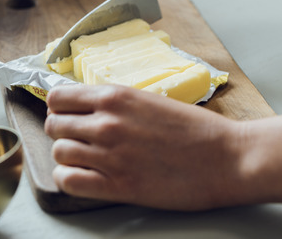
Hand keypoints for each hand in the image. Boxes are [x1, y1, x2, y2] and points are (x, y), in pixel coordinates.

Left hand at [44, 84, 246, 209]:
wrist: (227, 158)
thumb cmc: (198, 130)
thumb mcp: (152, 101)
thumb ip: (118, 104)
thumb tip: (91, 109)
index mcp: (116, 97)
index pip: (59, 97)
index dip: (61, 108)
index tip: (69, 115)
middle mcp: (107, 122)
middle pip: (54, 125)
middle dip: (63, 132)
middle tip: (78, 139)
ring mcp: (110, 155)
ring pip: (59, 152)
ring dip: (68, 156)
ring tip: (86, 160)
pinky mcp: (118, 185)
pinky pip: (68, 181)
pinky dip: (69, 179)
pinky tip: (84, 177)